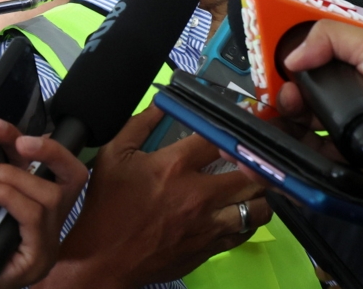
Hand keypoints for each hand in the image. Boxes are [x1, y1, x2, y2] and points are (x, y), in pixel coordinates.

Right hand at [44, 106, 269, 288]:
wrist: (103, 260)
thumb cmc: (107, 206)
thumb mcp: (113, 155)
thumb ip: (140, 124)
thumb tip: (164, 102)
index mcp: (174, 166)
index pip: (220, 137)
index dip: (237, 125)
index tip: (245, 119)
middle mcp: (198, 194)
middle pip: (251, 173)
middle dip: (257, 161)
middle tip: (256, 155)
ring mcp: (208, 225)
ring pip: (259, 207)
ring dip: (260, 193)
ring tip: (252, 185)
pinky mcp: (211, 248)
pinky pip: (247, 232)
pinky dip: (250, 219)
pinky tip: (241, 209)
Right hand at [278, 19, 362, 197]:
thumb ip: (329, 38)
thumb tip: (289, 57)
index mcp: (354, 73)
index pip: (310, 72)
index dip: (288, 75)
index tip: (272, 79)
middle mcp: (349, 104)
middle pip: (302, 105)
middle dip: (281, 104)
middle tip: (278, 104)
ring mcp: (351, 138)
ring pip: (305, 136)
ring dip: (282, 132)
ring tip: (269, 130)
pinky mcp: (354, 169)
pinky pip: (319, 166)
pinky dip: (297, 162)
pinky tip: (279, 156)